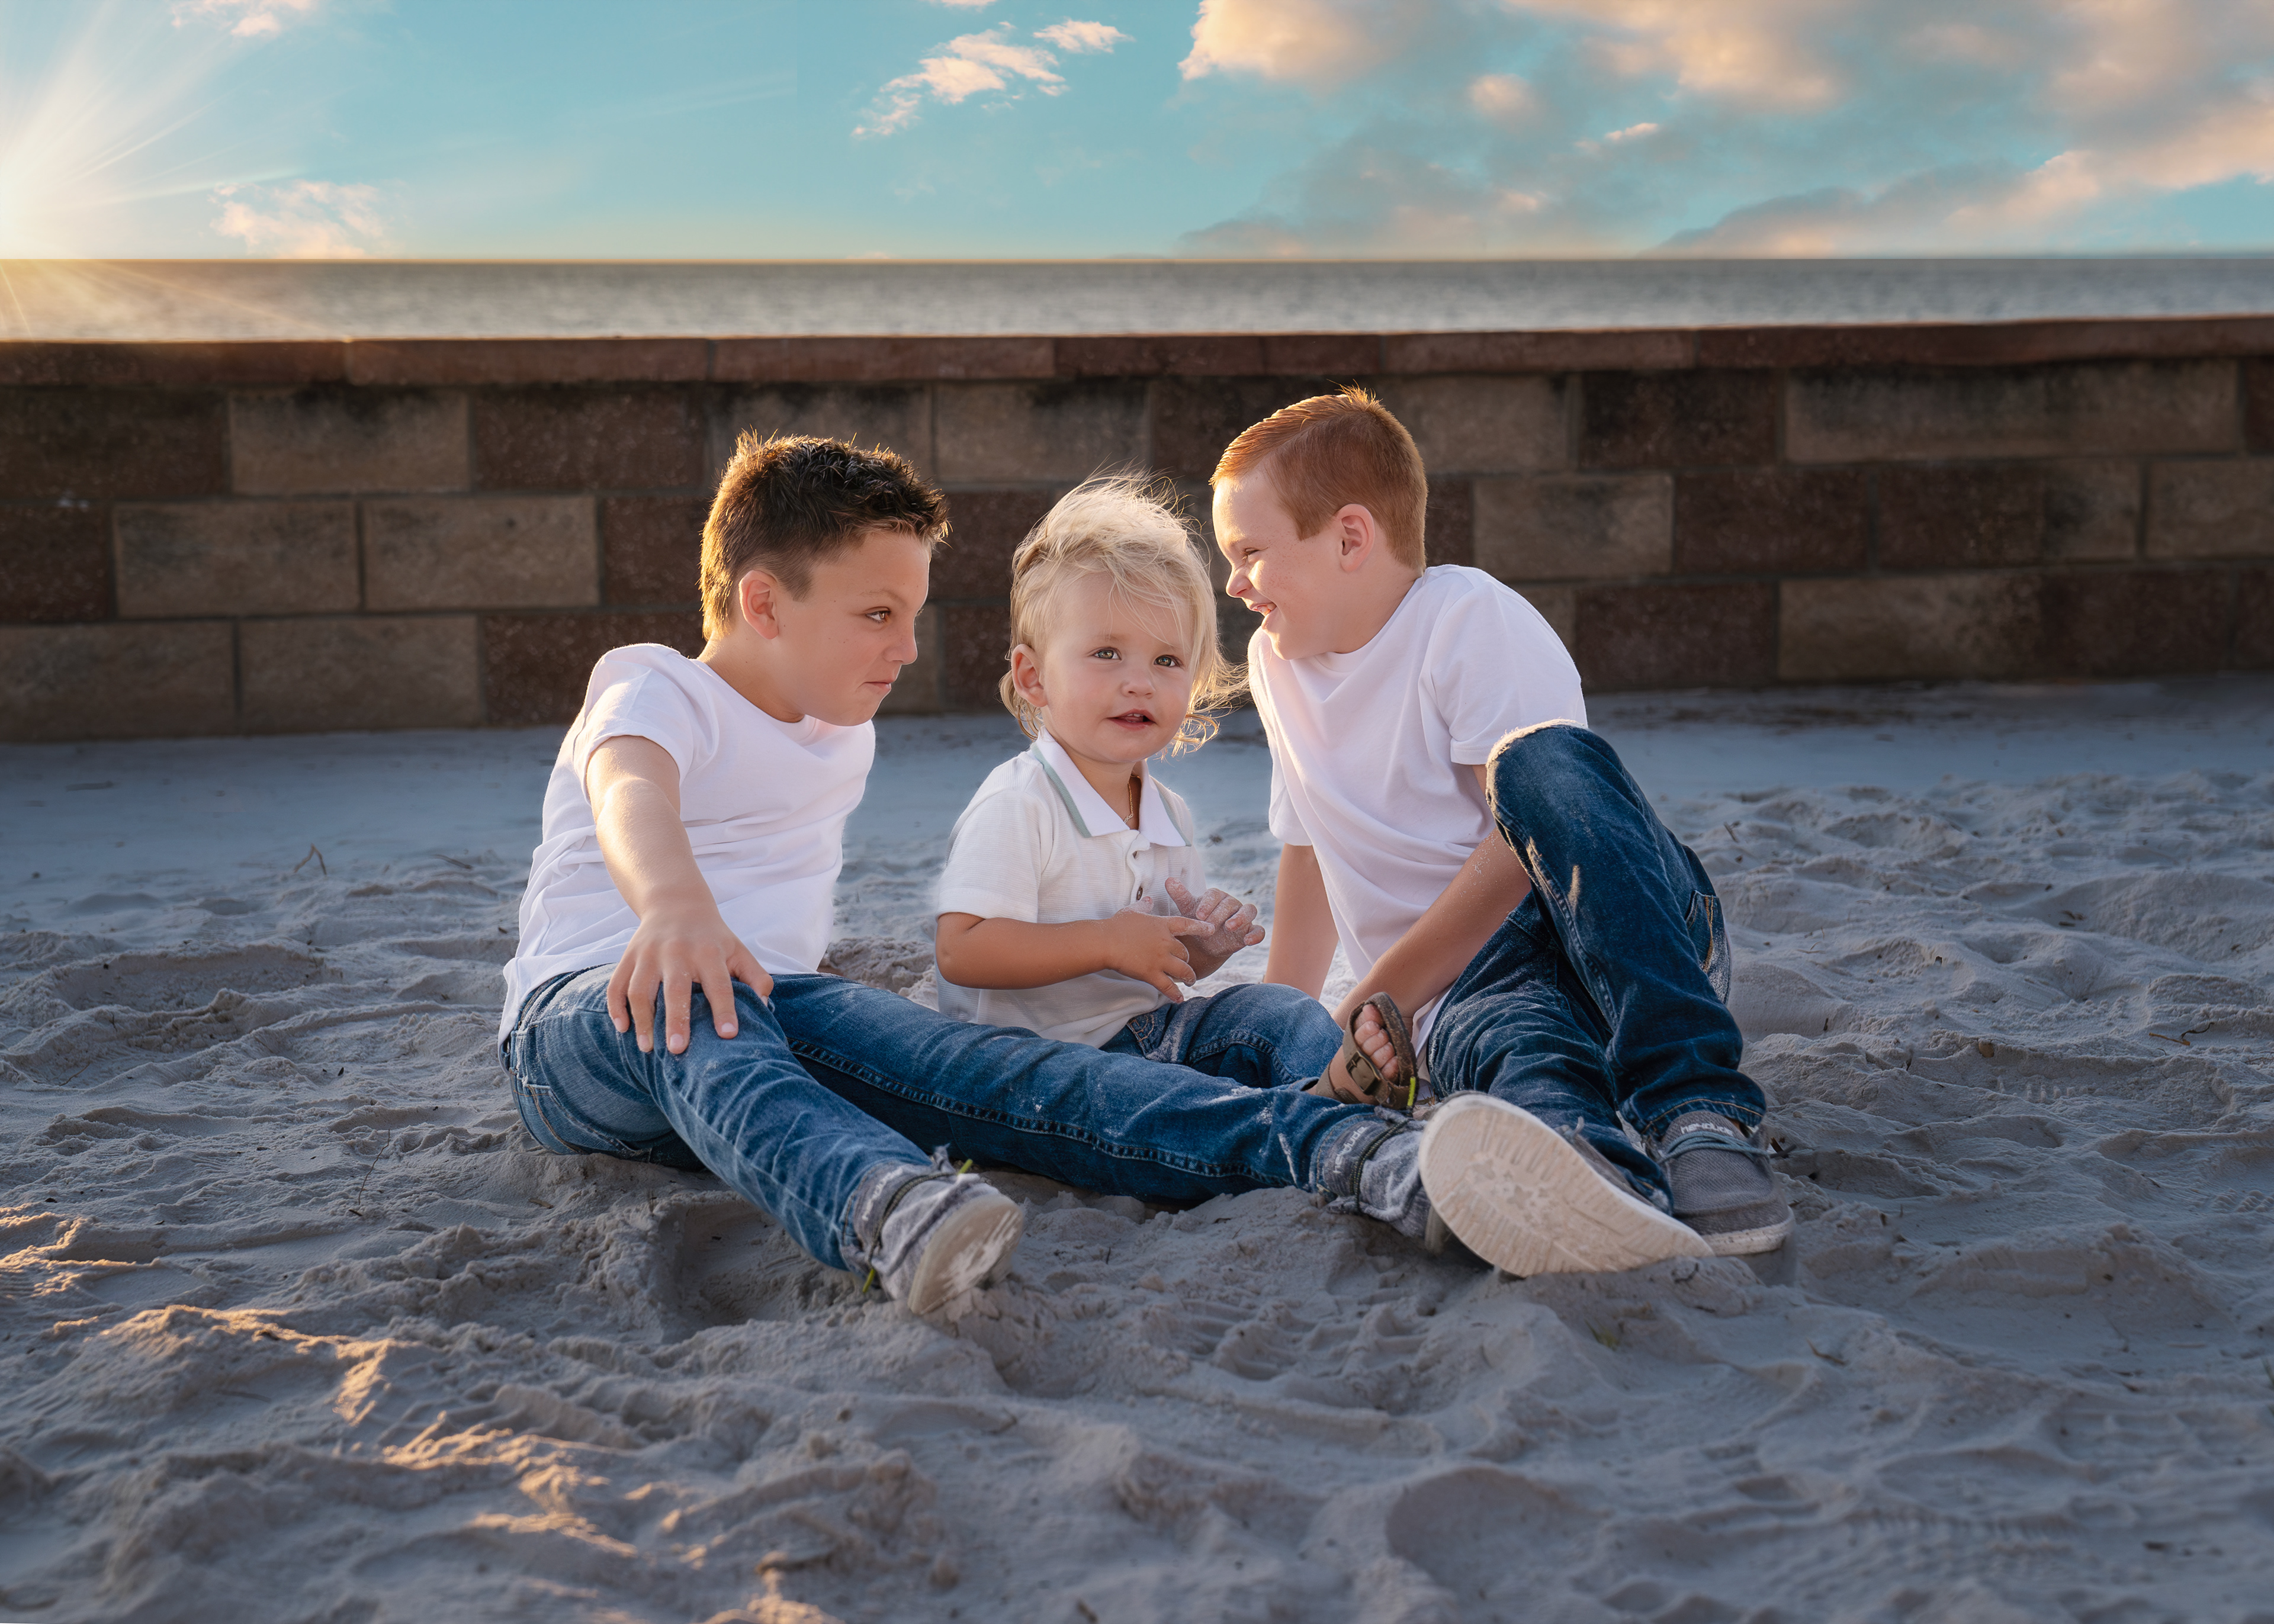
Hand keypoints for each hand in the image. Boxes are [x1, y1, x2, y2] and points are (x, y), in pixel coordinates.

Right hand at [605, 893, 772, 1054]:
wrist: (675, 903)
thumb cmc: (712, 936)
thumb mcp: (738, 949)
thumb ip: (756, 976)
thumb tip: (765, 1005)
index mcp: (708, 951)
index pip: (718, 983)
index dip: (725, 1008)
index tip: (729, 1035)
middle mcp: (676, 951)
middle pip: (675, 989)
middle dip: (676, 1020)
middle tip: (678, 1050)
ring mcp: (648, 953)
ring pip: (639, 989)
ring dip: (642, 1020)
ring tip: (648, 1049)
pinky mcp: (628, 957)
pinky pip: (617, 984)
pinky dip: (616, 1007)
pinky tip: (623, 1029)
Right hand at [1101, 908, 1208, 1001]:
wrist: (1105, 942)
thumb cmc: (1116, 926)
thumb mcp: (1132, 912)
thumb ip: (1143, 906)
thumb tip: (1148, 899)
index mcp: (1162, 925)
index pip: (1187, 924)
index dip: (1201, 928)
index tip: (1212, 930)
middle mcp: (1165, 942)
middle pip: (1185, 952)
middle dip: (1187, 959)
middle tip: (1187, 965)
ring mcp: (1160, 959)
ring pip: (1183, 970)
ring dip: (1189, 977)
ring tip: (1191, 981)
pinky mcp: (1151, 973)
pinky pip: (1168, 986)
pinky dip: (1175, 994)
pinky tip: (1180, 999)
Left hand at [1163, 877, 1264, 977]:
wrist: (1204, 943)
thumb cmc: (1197, 922)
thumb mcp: (1187, 910)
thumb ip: (1180, 895)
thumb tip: (1169, 880)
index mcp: (1217, 896)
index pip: (1215, 895)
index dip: (1207, 904)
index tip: (1198, 915)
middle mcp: (1232, 903)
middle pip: (1230, 903)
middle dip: (1219, 914)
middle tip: (1208, 926)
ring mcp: (1243, 916)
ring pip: (1249, 911)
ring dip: (1240, 918)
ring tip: (1229, 927)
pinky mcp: (1250, 931)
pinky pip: (1259, 930)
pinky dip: (1256, 934)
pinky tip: (1248, 941)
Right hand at [1331, 994, 1405, 1082]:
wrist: (1345, 1084)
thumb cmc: (1356, 1054)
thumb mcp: (1355, 1036)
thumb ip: (1364, 1020)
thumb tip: (1370, 1006)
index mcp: (1354, 1044)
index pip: (1360, 1034)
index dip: (1368, 1029)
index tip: (1374, 1026)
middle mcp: (1361, 1058)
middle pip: (1370, 1046)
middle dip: (1378, 1039)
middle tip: (1383, 1035)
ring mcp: (1370, 1070)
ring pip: (1379, 1059)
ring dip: (1386, 1051)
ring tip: (1389, 1047)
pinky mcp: (1380, 1081)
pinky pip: (1387, 1073)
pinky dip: (1392, 1066)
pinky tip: (1395, 1060)